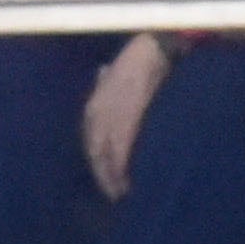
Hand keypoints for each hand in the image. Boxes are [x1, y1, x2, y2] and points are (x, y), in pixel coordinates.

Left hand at [83, 34, 170, 198]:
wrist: (152, 49)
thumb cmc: (138, 57)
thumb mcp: (115, 68)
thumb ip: (106, 78)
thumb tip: (102, 73)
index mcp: (93, 106)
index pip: (92, 143)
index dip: (99, 162)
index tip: (108, 177)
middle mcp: (96, 117)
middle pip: (95, 155)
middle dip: (104, 176)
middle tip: (114, 194)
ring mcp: (109, 121)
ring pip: (106, 158)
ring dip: (113, 178)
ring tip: (123, 193)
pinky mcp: (125, 123)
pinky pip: (120, 153)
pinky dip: (122, 169)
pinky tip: (129, 182)